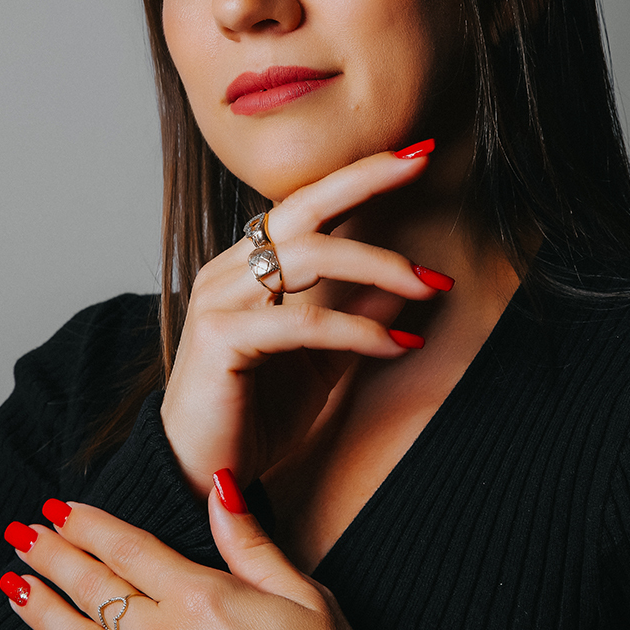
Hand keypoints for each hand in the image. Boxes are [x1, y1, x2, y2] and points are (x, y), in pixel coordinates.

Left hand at [1, 484, 359, 629]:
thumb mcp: (302, 593)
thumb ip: (249, 541)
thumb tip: (218, 485)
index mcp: (204, 599)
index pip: (128, 549)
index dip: (89, 526)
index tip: (59, 507)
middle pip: (94, 589)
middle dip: (52, 556)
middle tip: (21, 533)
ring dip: (42, 608)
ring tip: (14, 584)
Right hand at [161, 145, 443, 494]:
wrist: (200, 474)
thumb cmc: (254, 415)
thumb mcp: (323, 360)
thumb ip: (357, 314)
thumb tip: (409, 282)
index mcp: (249, 266)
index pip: (308, 204)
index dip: (361, 176)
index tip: (418, 155)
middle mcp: (229, 270)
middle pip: (304, 206)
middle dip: (367, 178)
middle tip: (424, 162)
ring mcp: (219, 299)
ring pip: (310, 256)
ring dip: (381, 265)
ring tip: (430, 285)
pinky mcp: (221, 338)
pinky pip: (303, 321)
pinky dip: (357, 330)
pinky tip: (396, 345)